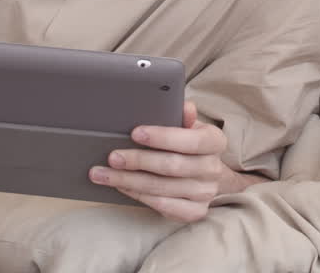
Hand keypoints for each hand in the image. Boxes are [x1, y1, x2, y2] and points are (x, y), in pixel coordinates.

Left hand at [89, 101, 231, 222]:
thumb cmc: (190, 146)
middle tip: (112, 157)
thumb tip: (185, 107)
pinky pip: (162, 205)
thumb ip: (184, 117)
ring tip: (103, 174)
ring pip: (161, 188)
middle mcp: (213, 169)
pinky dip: (137, 195)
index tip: (135, 133)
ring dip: (128, 180)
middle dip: (138, 160)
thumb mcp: (190, 126)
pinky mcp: (195, 212)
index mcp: (215, 141)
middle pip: (172, 166)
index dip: (163, 137)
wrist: (207, 176)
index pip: (191, 140)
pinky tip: (121, 186)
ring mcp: (205, 193)